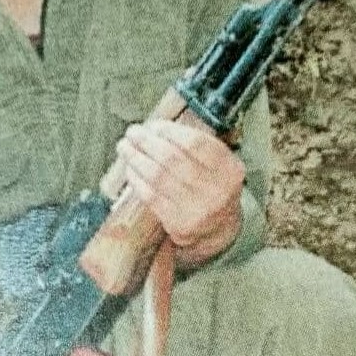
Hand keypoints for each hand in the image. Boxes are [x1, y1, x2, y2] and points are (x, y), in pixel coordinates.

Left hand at [115, 118, 244, 266]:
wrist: (220, 230)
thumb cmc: (213, 190)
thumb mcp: (218, 166)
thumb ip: (196, 147)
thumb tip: (155, 128)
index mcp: (229, 170)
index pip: (196, 143)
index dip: (170, 131)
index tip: (154, 125)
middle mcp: (217, 190)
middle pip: (173, 159)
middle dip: (147, 142)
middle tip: (133, 133)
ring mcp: (198, 210)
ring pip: (158, 176)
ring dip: (136, 158)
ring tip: (125, 147)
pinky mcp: (179, 224)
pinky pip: (151, 196)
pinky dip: (137, 179)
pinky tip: (131, 169)